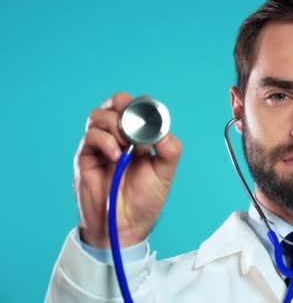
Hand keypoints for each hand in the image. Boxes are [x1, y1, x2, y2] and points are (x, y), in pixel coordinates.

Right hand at [74, 92, 181, 247]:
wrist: (127, 225)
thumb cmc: (145, 199)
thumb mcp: (166, 172)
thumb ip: (169, 149)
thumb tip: (163, 131)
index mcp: (140, 137)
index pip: (136, 108)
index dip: (140, 105)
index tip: (148, 113)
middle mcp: (119, 136)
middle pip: (114, 104)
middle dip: (122, 105)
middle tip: (132, 122)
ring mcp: (101, 145)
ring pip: (98, 116)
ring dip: (114, 124)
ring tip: (126, 145)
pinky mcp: (86, 157)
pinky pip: (90, 137)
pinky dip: (105, 141)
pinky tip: (116, 155)